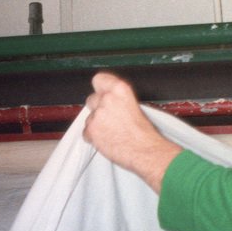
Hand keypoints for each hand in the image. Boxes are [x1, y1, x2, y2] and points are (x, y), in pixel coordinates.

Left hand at [83, 72, 181, 192]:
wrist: (145, 151)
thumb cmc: (145, 133)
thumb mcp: (136, 106)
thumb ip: (120, 100)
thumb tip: (113, 102)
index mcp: (120, 89)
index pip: (99, 79)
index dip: (100, 88)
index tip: (102, 93)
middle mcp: (107, 99)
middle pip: (91, 99)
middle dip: (97, 108)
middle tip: (108, 118)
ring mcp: (97, 114)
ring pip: (88, 117)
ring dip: (96, 124)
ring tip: (111, 133)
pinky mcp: (91, 130)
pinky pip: (86, 132)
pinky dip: (93, 137)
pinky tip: (106, 140)